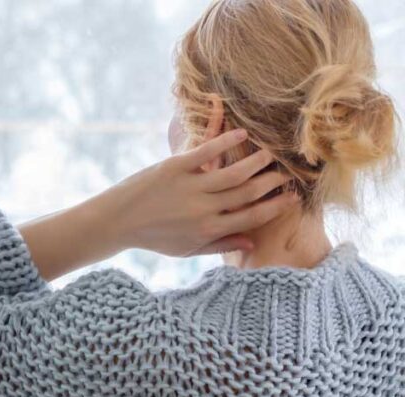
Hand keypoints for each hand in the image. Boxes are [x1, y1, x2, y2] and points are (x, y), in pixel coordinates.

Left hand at [103, 128, 299, 256]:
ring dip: (256, 161)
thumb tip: (251, 242)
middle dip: (272, 182)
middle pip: (249, 193)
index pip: (252, 217)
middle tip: (286, 172)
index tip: (293, 197)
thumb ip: (220, 245)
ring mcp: (190, 187)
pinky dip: (226, 141)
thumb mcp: (186, 249)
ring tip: (269, 153)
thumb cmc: (153, 237)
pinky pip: (206, 152)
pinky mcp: (175, 167)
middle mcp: (203, 210)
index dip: (276, 206)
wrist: (117, 221)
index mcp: (209, 230)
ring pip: (234, 173)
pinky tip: (242, 133)